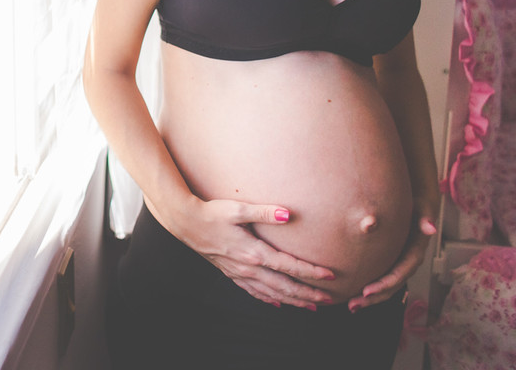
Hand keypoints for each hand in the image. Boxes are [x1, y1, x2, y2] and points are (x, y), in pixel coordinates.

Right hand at [168, 197, 336, 309]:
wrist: (186, 223)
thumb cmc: (212, 213)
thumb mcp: (238, 209)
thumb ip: (265, 212)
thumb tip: (288, 214)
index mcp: (254, 252)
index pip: (288, 265)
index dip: (310, 272)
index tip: (330, 276)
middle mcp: (248, 267)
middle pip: (284, 286)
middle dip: (307, 294)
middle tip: (328, 299)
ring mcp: (239, 273)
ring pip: (271, 293)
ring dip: (293, 301)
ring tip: (311, 306)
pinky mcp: (231, 274)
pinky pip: (254, 292)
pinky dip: (269, 300)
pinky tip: (278, 304)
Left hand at [347, 196, 437, 312]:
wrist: (417, 201)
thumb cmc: (417, 203)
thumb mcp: (422, 207)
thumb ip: (425, 217)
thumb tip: (430, 228)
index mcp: (415, 251)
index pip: (400, 273)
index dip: (384, 284)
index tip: (366, 292)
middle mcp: (408, 261)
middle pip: (392, 285)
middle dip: (374, 297)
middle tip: (353, 304)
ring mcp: (400, 262)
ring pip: (386, 285)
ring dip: (370, 297)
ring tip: (351, 306)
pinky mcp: (391, 260)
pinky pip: (381, 277)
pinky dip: (370, 286)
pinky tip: (353, 292)